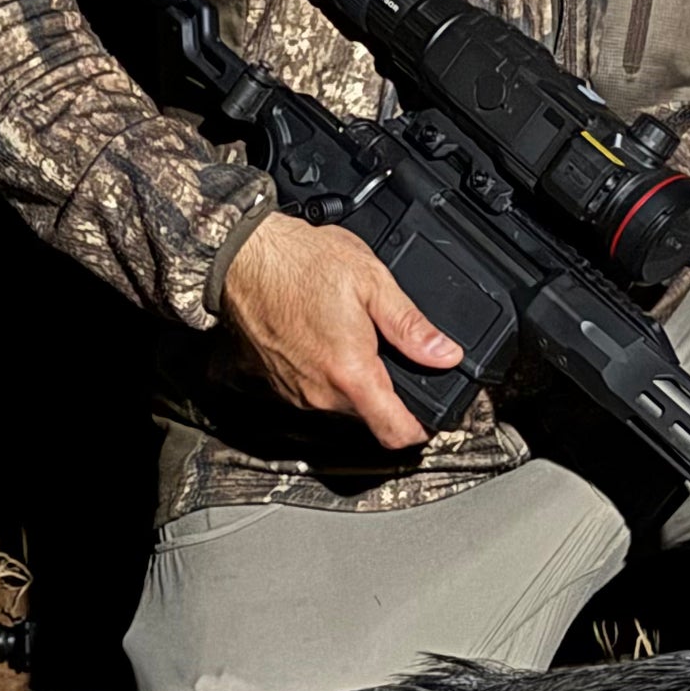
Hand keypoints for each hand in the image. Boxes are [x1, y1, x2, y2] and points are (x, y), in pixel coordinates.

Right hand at [218, 212, 463, 450]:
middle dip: (389, 392)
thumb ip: (411, 325)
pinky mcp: (279, 383)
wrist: (245, 257)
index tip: (432, 416)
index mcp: (351, 372)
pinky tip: (327, 338)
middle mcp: (321, 392)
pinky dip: (328, 374)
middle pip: (371, 416)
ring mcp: (297, 391)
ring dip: (356, 380)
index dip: (422, 429)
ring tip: (355, 336)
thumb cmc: (299, 263)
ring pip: (342, 404)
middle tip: (392, 352)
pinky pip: (315, 391)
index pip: (396, 432)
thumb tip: (444, 354)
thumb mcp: (372, 282)